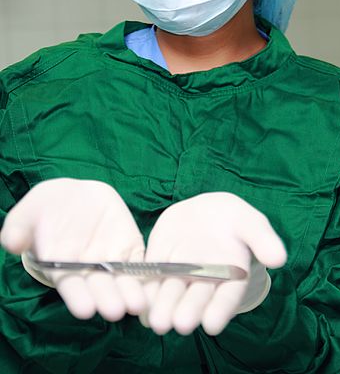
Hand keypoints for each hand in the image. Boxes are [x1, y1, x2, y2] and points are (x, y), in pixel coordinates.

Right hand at [0, 178, 146, 320]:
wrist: (74, 196)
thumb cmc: (45, 207)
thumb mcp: (29, 211)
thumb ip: (18, 227)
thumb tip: (11, 241)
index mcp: (61, 265)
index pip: (69, 285)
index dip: (76, 297)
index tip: (84, 309)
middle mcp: (87, 268)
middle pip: (98, 287)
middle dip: (107, 299)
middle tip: (116, 311)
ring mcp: (110, 258)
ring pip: (122, 279)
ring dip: (130, 293)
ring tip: (139, 304)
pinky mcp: (129, 246)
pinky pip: (140, 262)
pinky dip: (148, 274)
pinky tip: (157, 283)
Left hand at [139, 192, 286, 335]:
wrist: (206, 211)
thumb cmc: (234, 219)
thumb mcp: (251, 223)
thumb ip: (263, 240)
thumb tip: (279, 258)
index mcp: (231, 276)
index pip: (227, 296)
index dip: (220, 311)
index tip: (213, 325)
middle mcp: (205, 282)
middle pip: (196, 299)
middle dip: (188, 311)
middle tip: (180, 324)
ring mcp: (180, 275)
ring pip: (170, 293)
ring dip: (163, 307)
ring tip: (157, 320)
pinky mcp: (159, 263)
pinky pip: (150, 277)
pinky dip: (143, 288)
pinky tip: (137, 299)